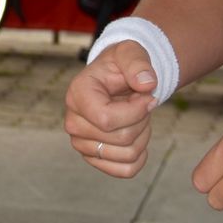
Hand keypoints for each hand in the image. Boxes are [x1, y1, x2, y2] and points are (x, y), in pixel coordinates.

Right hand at [63, 40, 157, 177]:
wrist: (117, 78)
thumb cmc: (121, 64)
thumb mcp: (130, 52)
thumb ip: (138, 63)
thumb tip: (146, 84)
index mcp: (77, 94)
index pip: (106, 119)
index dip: (135, 112)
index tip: (148, 96)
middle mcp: (73, 122)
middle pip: (120, 139)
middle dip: (142, 120)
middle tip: (141, 103)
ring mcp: (81, 143)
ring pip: (126, 155)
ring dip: (143, 136)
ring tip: (138, 116)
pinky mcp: (93, 158)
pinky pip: (125, 170)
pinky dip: (140, 156)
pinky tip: (138, 136)